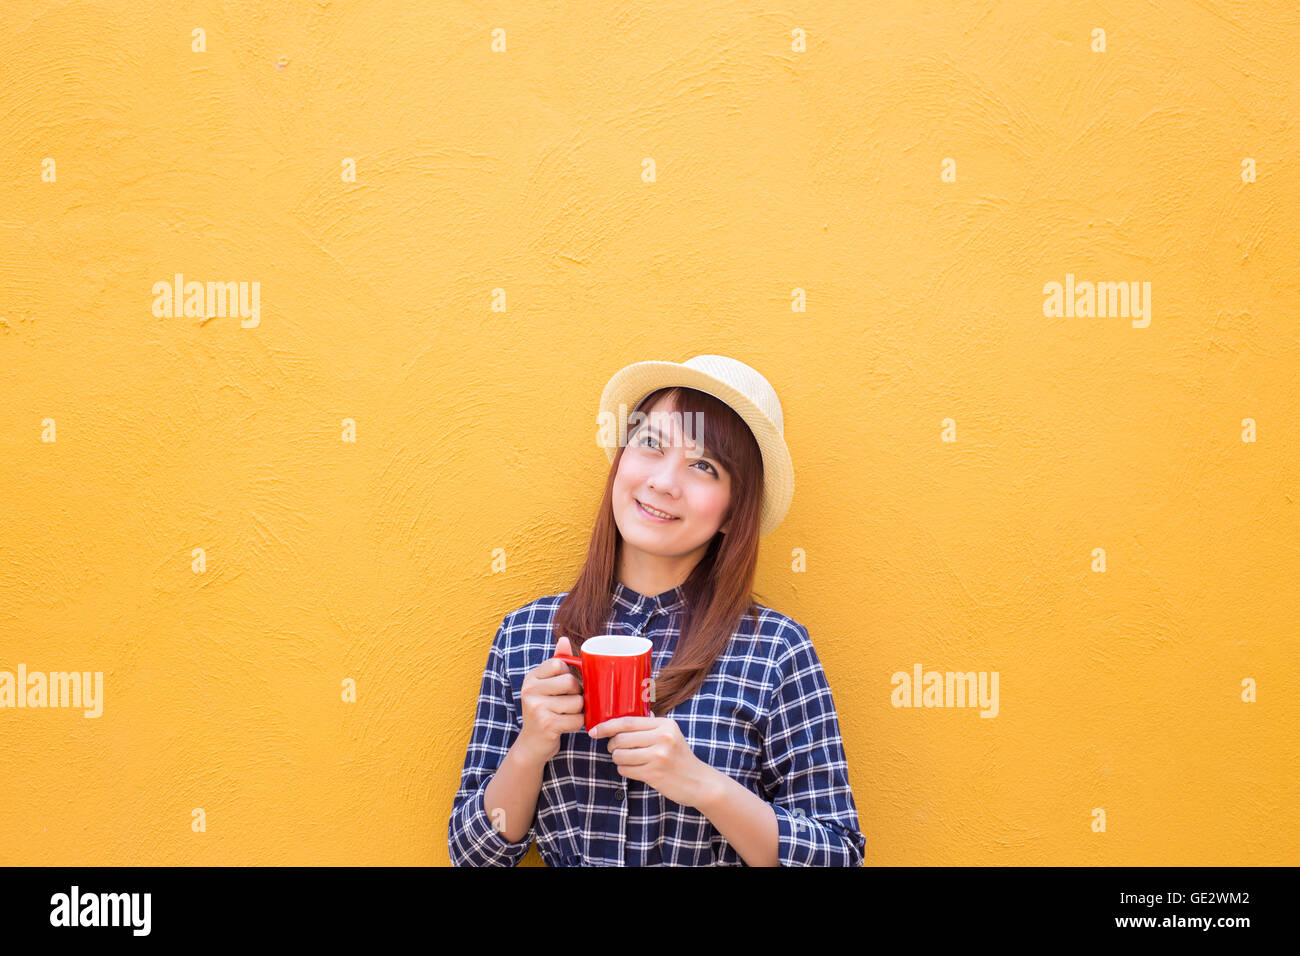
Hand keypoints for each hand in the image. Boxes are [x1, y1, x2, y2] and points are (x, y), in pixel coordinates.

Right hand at [515, 637, 585, 764]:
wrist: (532, 744)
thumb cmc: (545, 710)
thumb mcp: (547, 685)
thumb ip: (557, 662)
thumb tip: (564, 638)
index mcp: (531, 678)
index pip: (559, 664)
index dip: (569, 674)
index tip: (566, 685)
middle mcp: (530, 690)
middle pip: (571, 682)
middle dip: (577, 693)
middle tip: (571, 701)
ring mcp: (537, 708)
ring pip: (576, 702)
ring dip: (579, 710)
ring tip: (568, 714)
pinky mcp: (546, 725)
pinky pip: (576, 719)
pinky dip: (578, 723)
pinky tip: (568, 725)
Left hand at [589, 716, 719, 809]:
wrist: (699, 782)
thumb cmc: (679, 757)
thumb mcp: (670, 735)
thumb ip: (649, 726)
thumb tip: (618, 720)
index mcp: (665, 725)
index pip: (627, 722)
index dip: (607, 726)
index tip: (594, 731)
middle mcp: (663, 738)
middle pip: (621, 739)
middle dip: (613, 746)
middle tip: (617, 749)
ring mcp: (659, 756)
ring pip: (620, 755)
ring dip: (618, 759)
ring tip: (629, 760)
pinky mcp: (654, 774)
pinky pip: (626, 770)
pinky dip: (625, 770)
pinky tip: (635, 770)